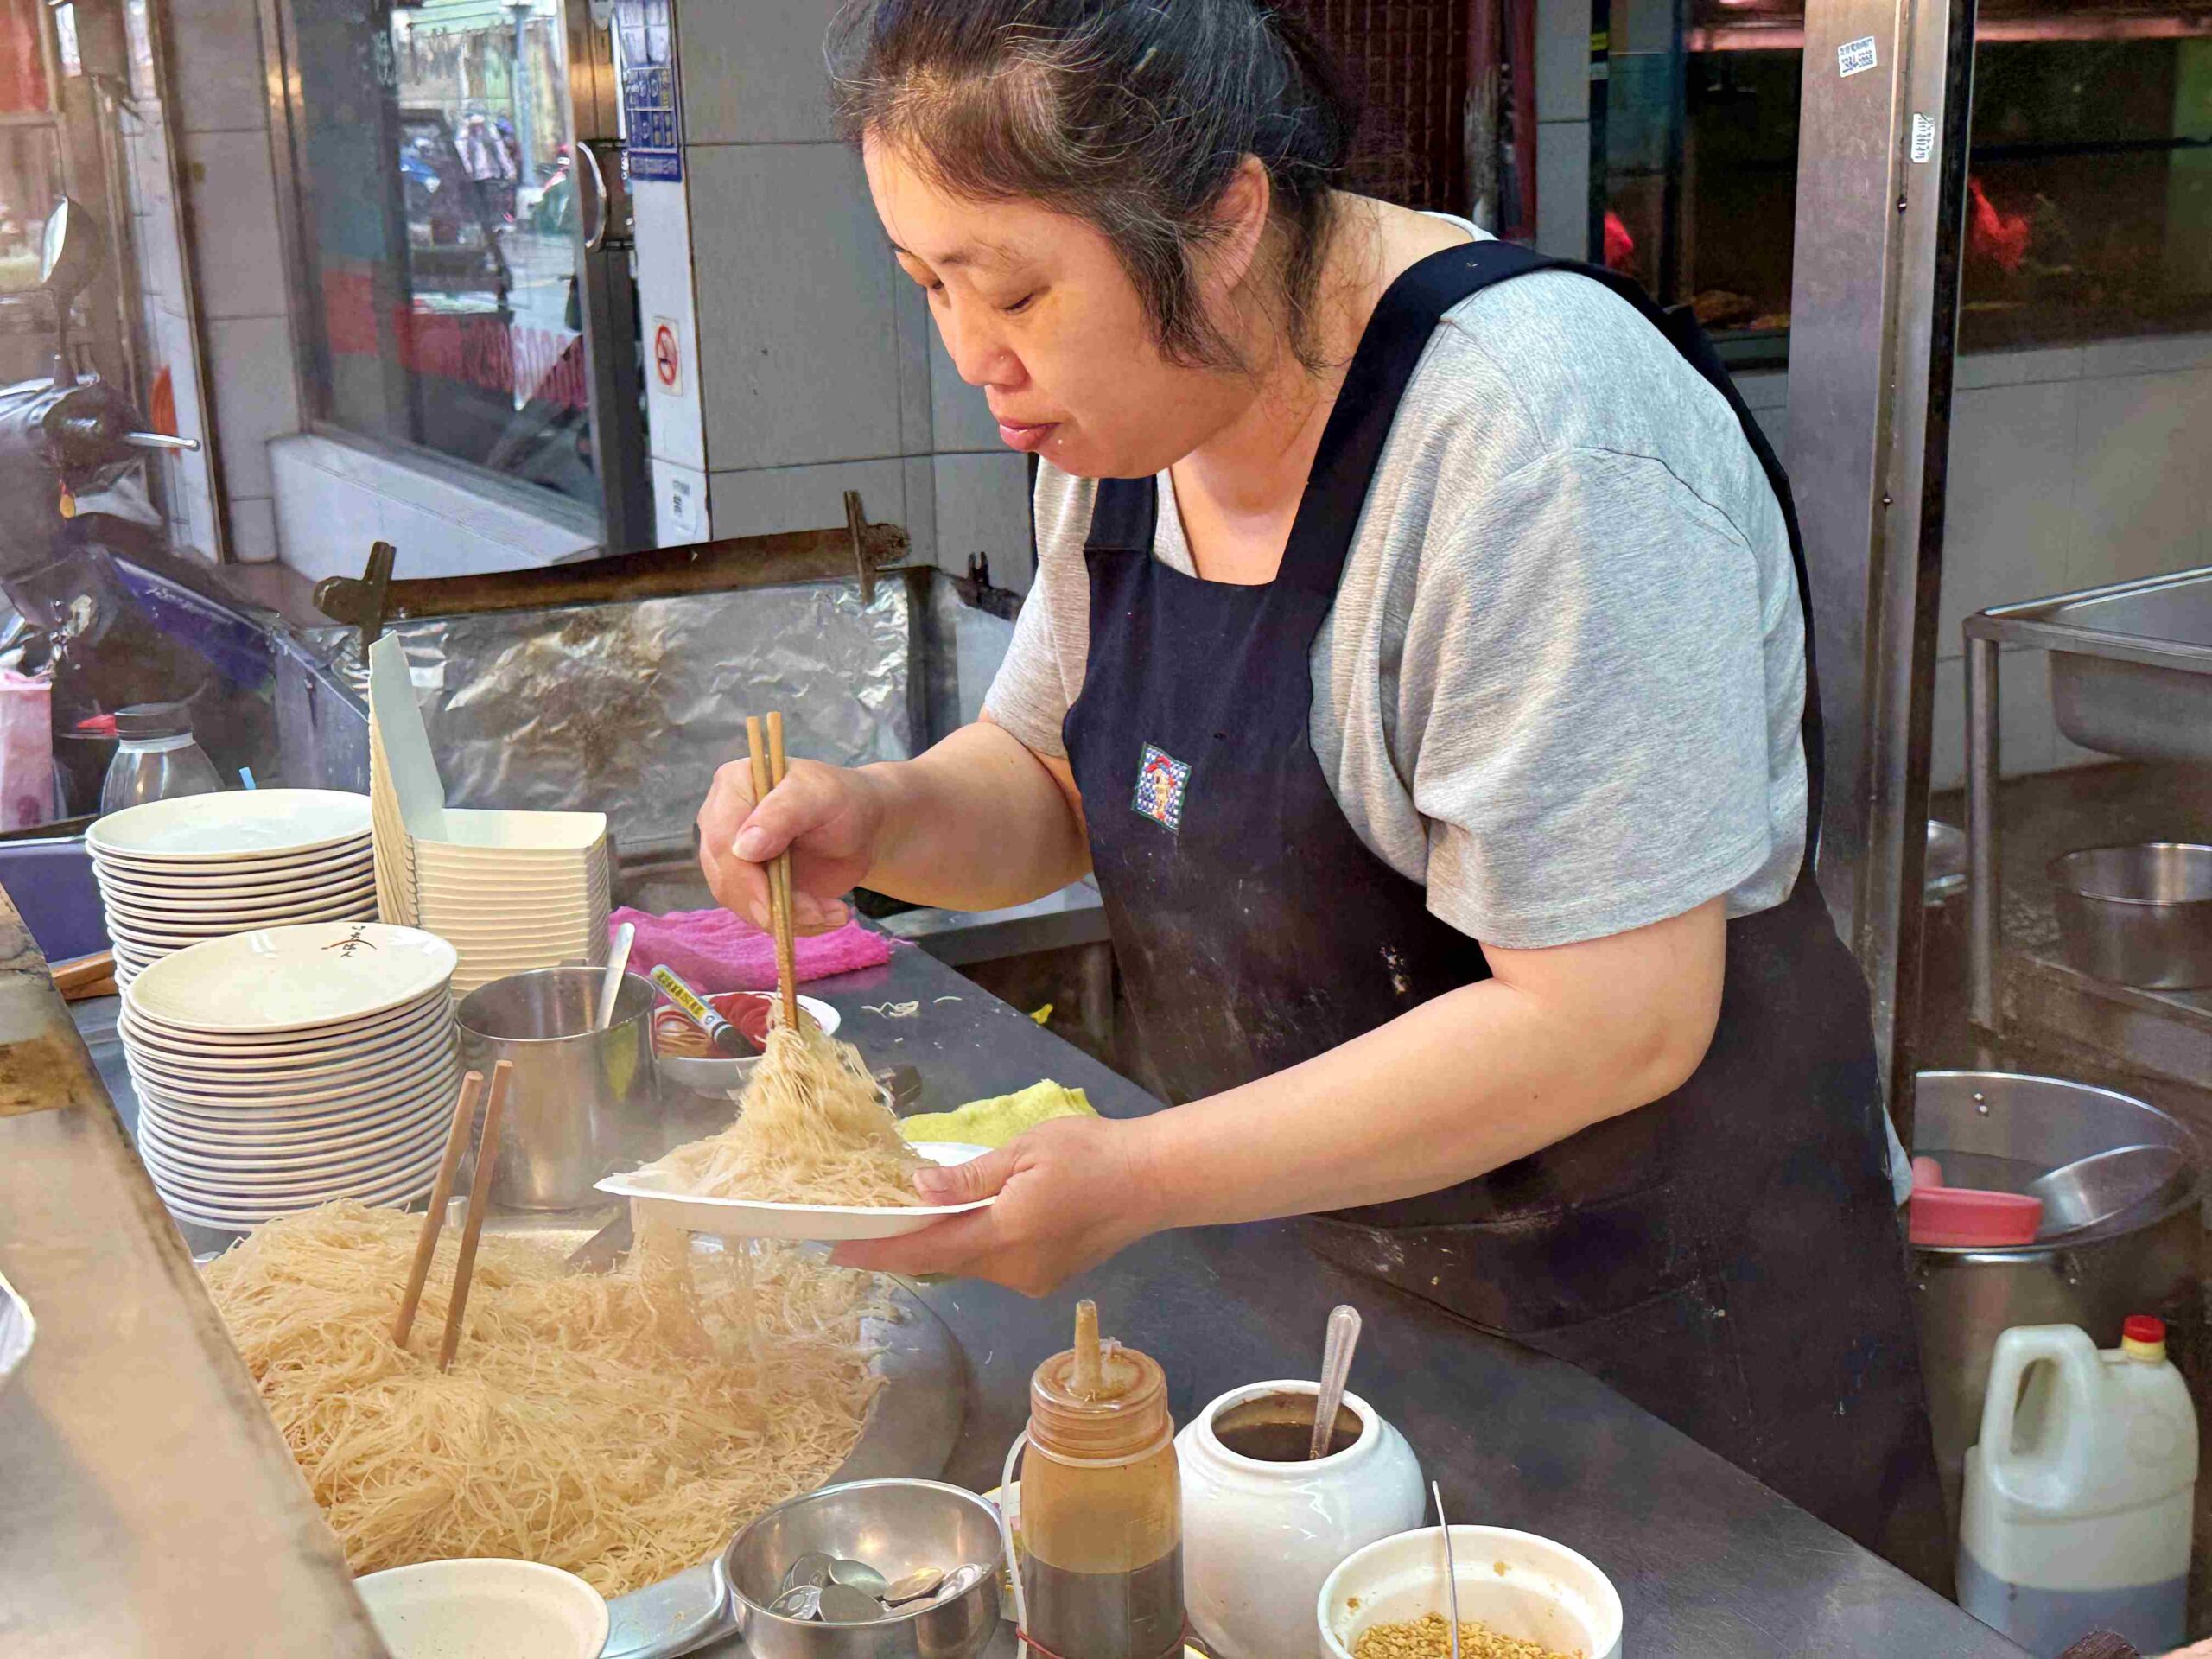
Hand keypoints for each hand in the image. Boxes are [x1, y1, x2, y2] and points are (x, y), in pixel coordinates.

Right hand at [696, 757, 884, 934]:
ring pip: (742, 903)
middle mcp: (722, 822)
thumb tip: (743, 848)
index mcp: (733, 786)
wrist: (860, 826)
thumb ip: (783, 814)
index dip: (741, 875)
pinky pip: (761, 915)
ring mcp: (732, 857)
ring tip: (834, 912)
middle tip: (819, 913)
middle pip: (726, 877)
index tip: (771, 902)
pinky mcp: (749, 885)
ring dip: (790, 917)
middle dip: (772, 904)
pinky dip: (796, 923)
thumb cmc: (842, 800)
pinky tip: (829, 914)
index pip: (720, 838)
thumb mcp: (821, 796)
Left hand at [832, 1116, 1161, 1295]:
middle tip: (871, 1222)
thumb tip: (918, 1190)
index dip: (879, 1253)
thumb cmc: (1092, 1153)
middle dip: (908, 1244)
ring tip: (917, 1216)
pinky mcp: (1047, 1278)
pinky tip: (974, 1220)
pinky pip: (997, 1263)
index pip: (926, 1251)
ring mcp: (1032, 1279)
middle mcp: (1013, 1269)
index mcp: (1004, 1235)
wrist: (1154, 1181)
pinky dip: (976, 1243)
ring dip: (945, 1242)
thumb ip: (970, 1177)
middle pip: (946, 1260)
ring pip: (971, 1263)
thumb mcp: (1025, 1150)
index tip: (837, 1252)